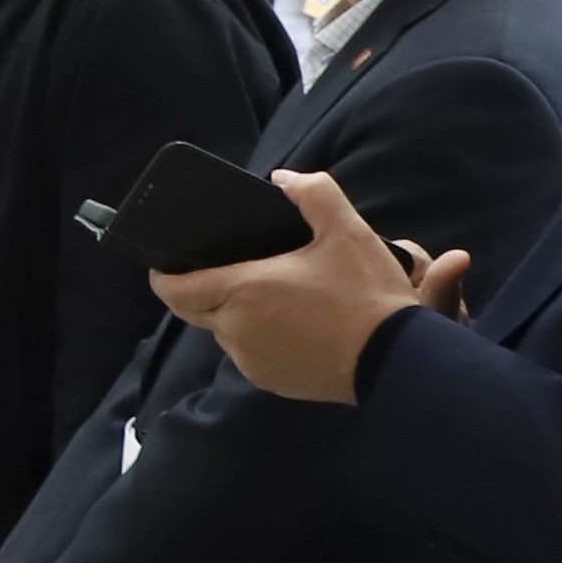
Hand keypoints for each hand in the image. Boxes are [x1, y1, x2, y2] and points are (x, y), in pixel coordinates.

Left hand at [150, 166, 467, 403]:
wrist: (396, 359)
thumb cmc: (367, 296)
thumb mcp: (347, 231)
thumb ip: (313, 194)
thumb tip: (283, 180)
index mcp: (242, 292)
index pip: (174, 289)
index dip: (165, 275)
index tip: (167, 263)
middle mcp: (237, 331)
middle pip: (198, 309)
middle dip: (206, 289)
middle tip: (235, 270)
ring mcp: (252, 361)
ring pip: (226, 332)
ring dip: (238, 314)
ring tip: (275, 294)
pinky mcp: (271, 382)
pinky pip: (251, 355)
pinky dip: (261, 338)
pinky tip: (292, 323)